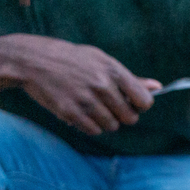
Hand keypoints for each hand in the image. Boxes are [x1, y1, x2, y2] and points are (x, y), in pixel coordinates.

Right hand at [0, 34, 161, 134]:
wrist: (31, 60)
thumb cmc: (70, 58)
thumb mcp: (100, 59)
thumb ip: (129, 77)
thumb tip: (157, 87)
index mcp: (113, 70)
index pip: (144, 101)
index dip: (139, 105)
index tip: (131, 104)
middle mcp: (102, 86)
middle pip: (129, 117)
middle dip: (123, 116)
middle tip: (109, 107)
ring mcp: (86, 100)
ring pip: (111, 126)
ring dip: (105, 122)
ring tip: (93, 108)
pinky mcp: (70, 112)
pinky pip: (92, 130)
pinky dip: (90, 126)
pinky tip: (82, 114)